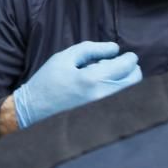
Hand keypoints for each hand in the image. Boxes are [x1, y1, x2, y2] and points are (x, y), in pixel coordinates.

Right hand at [13, 41, 141, 128]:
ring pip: (131, 93)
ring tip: (109, 78)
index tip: (127, 56)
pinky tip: (105, 90)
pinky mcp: (101, 118)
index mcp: (91, 79)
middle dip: (132, 69)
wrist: (32, 111)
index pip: (127, 66)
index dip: (130, 58)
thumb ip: (92, 49)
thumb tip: (116, 49)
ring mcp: (102, 110)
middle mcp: (101, 97)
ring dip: (126, 82)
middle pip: (135, 80)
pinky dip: (119, 93)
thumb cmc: (47, 82)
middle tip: (119, 66)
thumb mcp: (64, 58)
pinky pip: (121, 103)